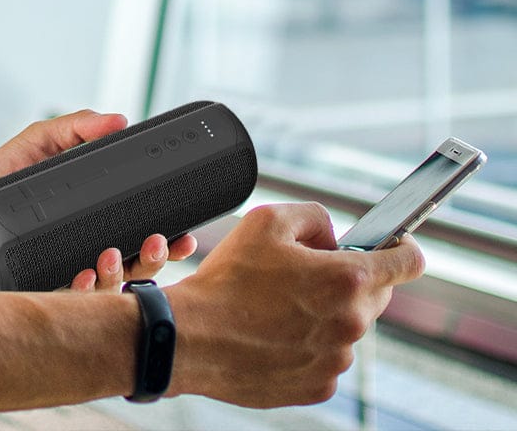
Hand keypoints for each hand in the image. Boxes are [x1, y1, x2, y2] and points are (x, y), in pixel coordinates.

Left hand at [0, 109, 194, 285]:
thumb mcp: (41, 141)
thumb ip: (77, 126)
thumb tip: (121, 118)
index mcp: (91, 224)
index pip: (141, 238)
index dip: (169, 242)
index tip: (187, 235)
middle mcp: (81, 253)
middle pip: (134, 269)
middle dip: (154, 261)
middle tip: (155, 242)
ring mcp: (59, 275)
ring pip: (107, 291)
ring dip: (119, 276)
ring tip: (111, 255)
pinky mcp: (34, 292)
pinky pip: (66, 303)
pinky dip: (81, 293)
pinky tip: (83, 276)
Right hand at [165, 202, 424, 407]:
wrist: (194, 337)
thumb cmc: (227, 279)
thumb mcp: (267, 219)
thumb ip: (314, 216)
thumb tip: (332, 237)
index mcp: (345, 279)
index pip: (408, 261)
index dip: (403, 246)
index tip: (393, 244)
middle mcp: (350, 323)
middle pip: (375, 293)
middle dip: (349, 277)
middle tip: (303, 271)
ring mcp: (337, 359)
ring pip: (349, 325)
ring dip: (327, 311)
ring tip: (278, 303)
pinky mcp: (319, 386)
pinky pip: (328, 356)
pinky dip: (310, 342)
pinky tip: (275, 331)